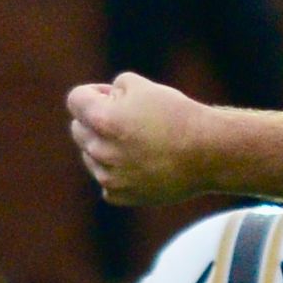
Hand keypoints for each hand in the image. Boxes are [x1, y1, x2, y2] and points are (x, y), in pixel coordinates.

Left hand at [69, 71, 217, 203]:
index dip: (93, 93)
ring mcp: (108, 176)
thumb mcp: (143, 86)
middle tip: (128, 118)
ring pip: (90, 155)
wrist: (207, 153)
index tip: (113, 96)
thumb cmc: (177, 115)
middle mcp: (100, 150)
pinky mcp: (120, 196)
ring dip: (105, 146)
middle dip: (95, 119)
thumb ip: (114, 88)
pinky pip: (106, 180)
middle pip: (78, 128)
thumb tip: (104, 100)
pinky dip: (117, 172)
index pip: (75, 100)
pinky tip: (141, 164)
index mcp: (102, 119)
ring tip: (139, 142)